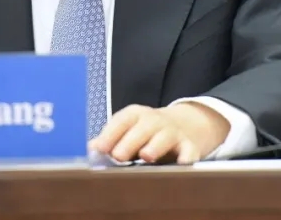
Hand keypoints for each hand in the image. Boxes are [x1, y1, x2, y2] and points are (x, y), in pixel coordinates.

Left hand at [89, 102, 230, 163]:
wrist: (184, 126)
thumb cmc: (146, 132)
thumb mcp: (128, 130)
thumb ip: (110, 139)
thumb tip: (91, 148)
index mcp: (135, 115)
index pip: (122, 120)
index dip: (110, 134)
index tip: (100, 148)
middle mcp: (155, 121)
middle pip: (143, 128)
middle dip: (130, 141)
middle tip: (118, 156)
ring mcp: (173, 132)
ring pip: (165, 137)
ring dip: (155, 146)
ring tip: (146, 156)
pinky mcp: (189, 146)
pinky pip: (189, 151)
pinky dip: (186, 157)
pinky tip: (181, 164)